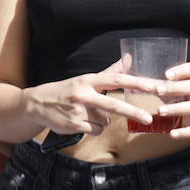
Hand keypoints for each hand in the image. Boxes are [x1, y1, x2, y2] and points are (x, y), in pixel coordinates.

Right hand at [23, 60, 163, 135]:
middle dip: (133, 112)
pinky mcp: (74, 125)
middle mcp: (83, 94)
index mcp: (88, 80)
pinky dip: (93, 128)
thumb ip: (110, 71)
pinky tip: (82, 122)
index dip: (134, 83)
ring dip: (102, 120)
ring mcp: (78, 111)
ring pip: (105, 121)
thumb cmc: (67, 90)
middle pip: (114, 105)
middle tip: (148, 119)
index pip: (115, 80)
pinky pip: (95, 130)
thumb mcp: (86, 79)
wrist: (38, 103)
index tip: (151, 86)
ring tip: (88, 114)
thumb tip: (128, 58)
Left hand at [156, 61, 189, 138]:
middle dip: (175, 88)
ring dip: (176, 108)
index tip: (166, 75)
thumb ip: (160, 83)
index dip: (180, 71)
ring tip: (159, 111)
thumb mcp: (177, 87)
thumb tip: (135, 83)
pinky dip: (185, 132)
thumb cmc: (185, 96)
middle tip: (158, 91)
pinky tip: (172, 134)